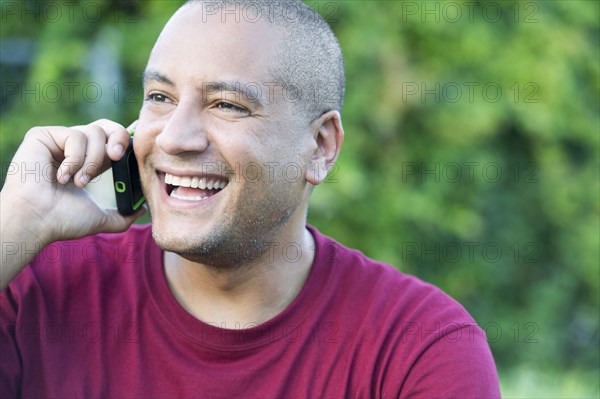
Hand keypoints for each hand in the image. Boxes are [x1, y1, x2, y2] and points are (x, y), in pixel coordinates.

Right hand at [1, 119, 144, 247]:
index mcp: (87, 162)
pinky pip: (75, 135)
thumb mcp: (100, 218)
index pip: (112, 140)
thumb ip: (123, 215)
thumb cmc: (62, 220)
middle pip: (106, 126)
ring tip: (79, 182)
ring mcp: (57, 140)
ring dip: (92, 161)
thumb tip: (141, 209)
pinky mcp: (42, 135)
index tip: (130, 152)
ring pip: (94, 132)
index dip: (124, 141)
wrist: (37, 220)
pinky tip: (61, 176)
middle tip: (116, 156)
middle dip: (118, 138)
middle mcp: (73, 149)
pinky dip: (75, 159)